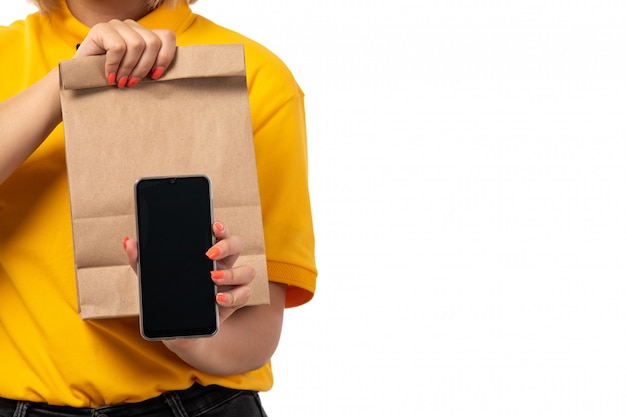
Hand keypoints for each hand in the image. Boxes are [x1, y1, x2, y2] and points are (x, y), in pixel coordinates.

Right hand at [75, 19, 175, 87]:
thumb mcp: (138, 73)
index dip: (165, 57)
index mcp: (145, 35)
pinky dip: (115, 65)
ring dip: (129, 68)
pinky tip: (110, 77)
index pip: (167, 36)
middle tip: (133, 84)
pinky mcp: (101, 29)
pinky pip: (117, 47)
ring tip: (122, 83)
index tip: (156, 77)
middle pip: (152, 43)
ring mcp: (117, 25)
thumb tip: (173, 75)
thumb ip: (152, 68)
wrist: (81, 79)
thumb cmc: (114, 79)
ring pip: (136, 45)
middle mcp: (132, 26)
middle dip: (145, 68)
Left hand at [122, 221, 254, 323]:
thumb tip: (128, 242)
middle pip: (237, 245)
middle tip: (209, 254)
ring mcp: (231, 284)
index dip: (220, 228)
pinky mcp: (235, 302)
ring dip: (232, 274)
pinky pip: (246, 294)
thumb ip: (140, 262)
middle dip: (227, 246)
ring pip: (247, 270)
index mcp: (205, 254)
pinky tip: (218, 300)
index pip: (218, 233)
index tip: (213, 226)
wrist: (180, 335)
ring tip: (211, 280)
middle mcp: (222, 265)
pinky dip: (234, 296)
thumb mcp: (151, 282)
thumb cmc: (168, 302)